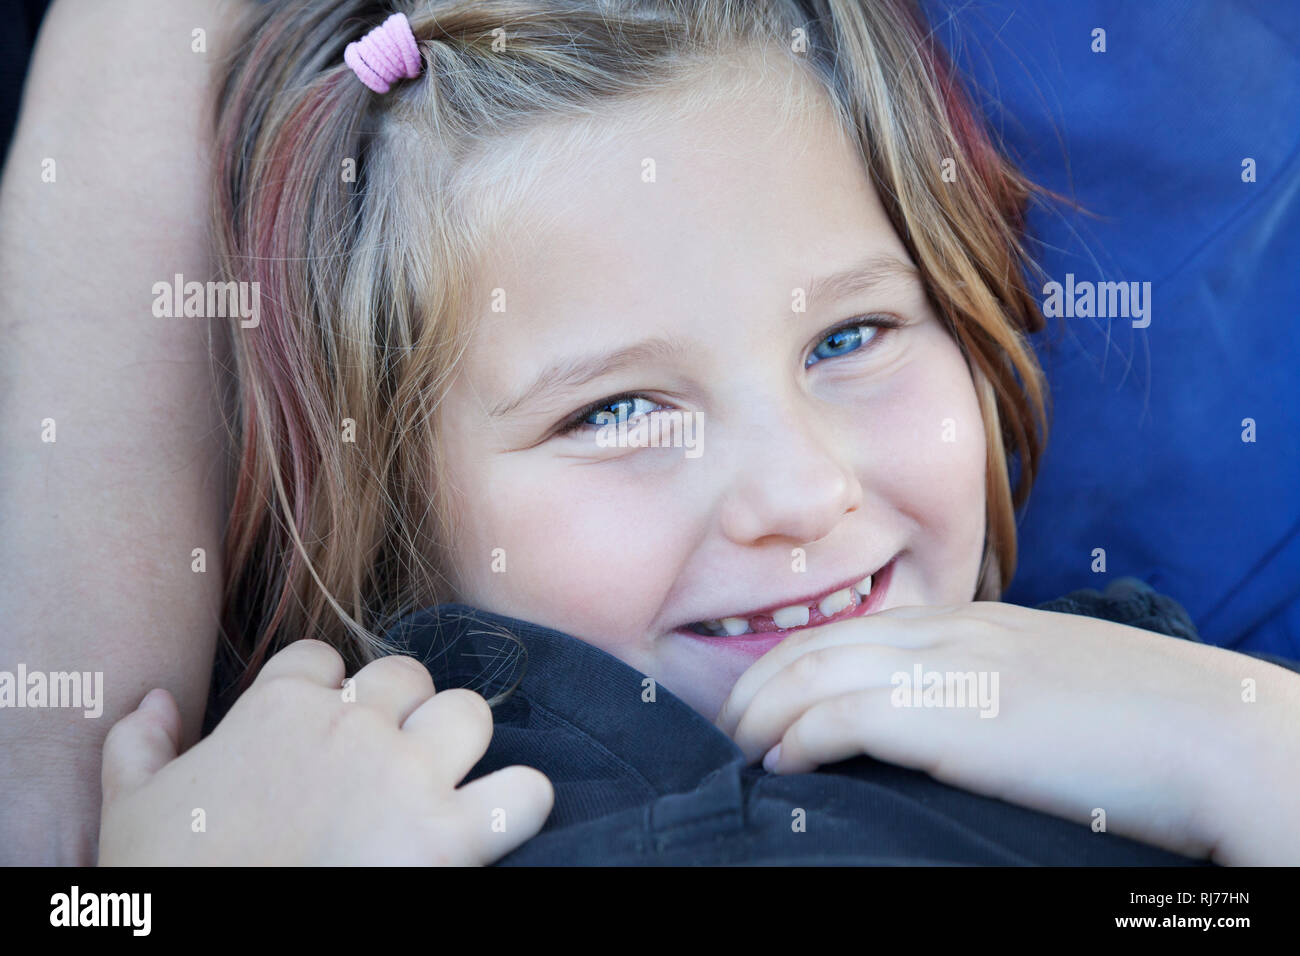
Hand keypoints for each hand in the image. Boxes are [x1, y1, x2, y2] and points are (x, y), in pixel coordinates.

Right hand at [99, 640, 552, 864]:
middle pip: (407, 676)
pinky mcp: (447, 837)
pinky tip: (497, 821)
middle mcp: (351, 726)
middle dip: (401, 711)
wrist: (206, 943)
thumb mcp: (129, 806)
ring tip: (439, 783)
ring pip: (469, 713)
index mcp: (278, 707)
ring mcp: (406, 776)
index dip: (323, 692)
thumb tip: (153, 701)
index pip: (322, 661)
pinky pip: (522, 794)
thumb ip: (138, 744)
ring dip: (460, 743)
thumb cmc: (167, 877)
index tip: (315, 733)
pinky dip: (521, 804)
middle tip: (386, 760)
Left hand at [714, 602, 1299, 863]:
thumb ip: (998, 686)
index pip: (854, 628)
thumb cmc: (1147, 723)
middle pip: (816, 642)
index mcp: (975, 623)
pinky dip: (795, 739)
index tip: (769, 699)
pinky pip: (839, 717)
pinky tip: (780, 766)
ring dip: (761, 713)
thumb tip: (961, 721)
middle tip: (731, 725)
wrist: (1213, 733)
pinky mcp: (950, 717)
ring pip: (812, 673)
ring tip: (738, 749)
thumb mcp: (1058, 685)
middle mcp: (950, 634)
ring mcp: (948, 669)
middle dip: (758, 682)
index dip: (797, 660)